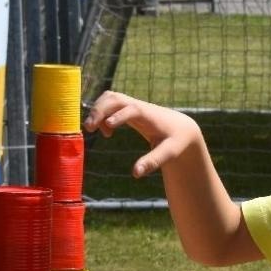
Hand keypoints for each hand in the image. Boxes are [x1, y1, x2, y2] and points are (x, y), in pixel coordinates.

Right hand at [84, 92, 200, 177]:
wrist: (180, 128)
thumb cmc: (175, 141)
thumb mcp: (168, 153)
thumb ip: (152, 162)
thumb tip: (136, 173)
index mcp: (149, 115)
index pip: (132, 109)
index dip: (120, 115)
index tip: (108, 126)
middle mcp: (138, 106)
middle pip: (115, 98)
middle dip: (99, 110)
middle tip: (89, 129)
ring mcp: (132, 104)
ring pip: (109, 97)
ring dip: (97, 110)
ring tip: (93, 129)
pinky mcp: (128, 107)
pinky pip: (109, 103)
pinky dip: (101, 113)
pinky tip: (106, 132)